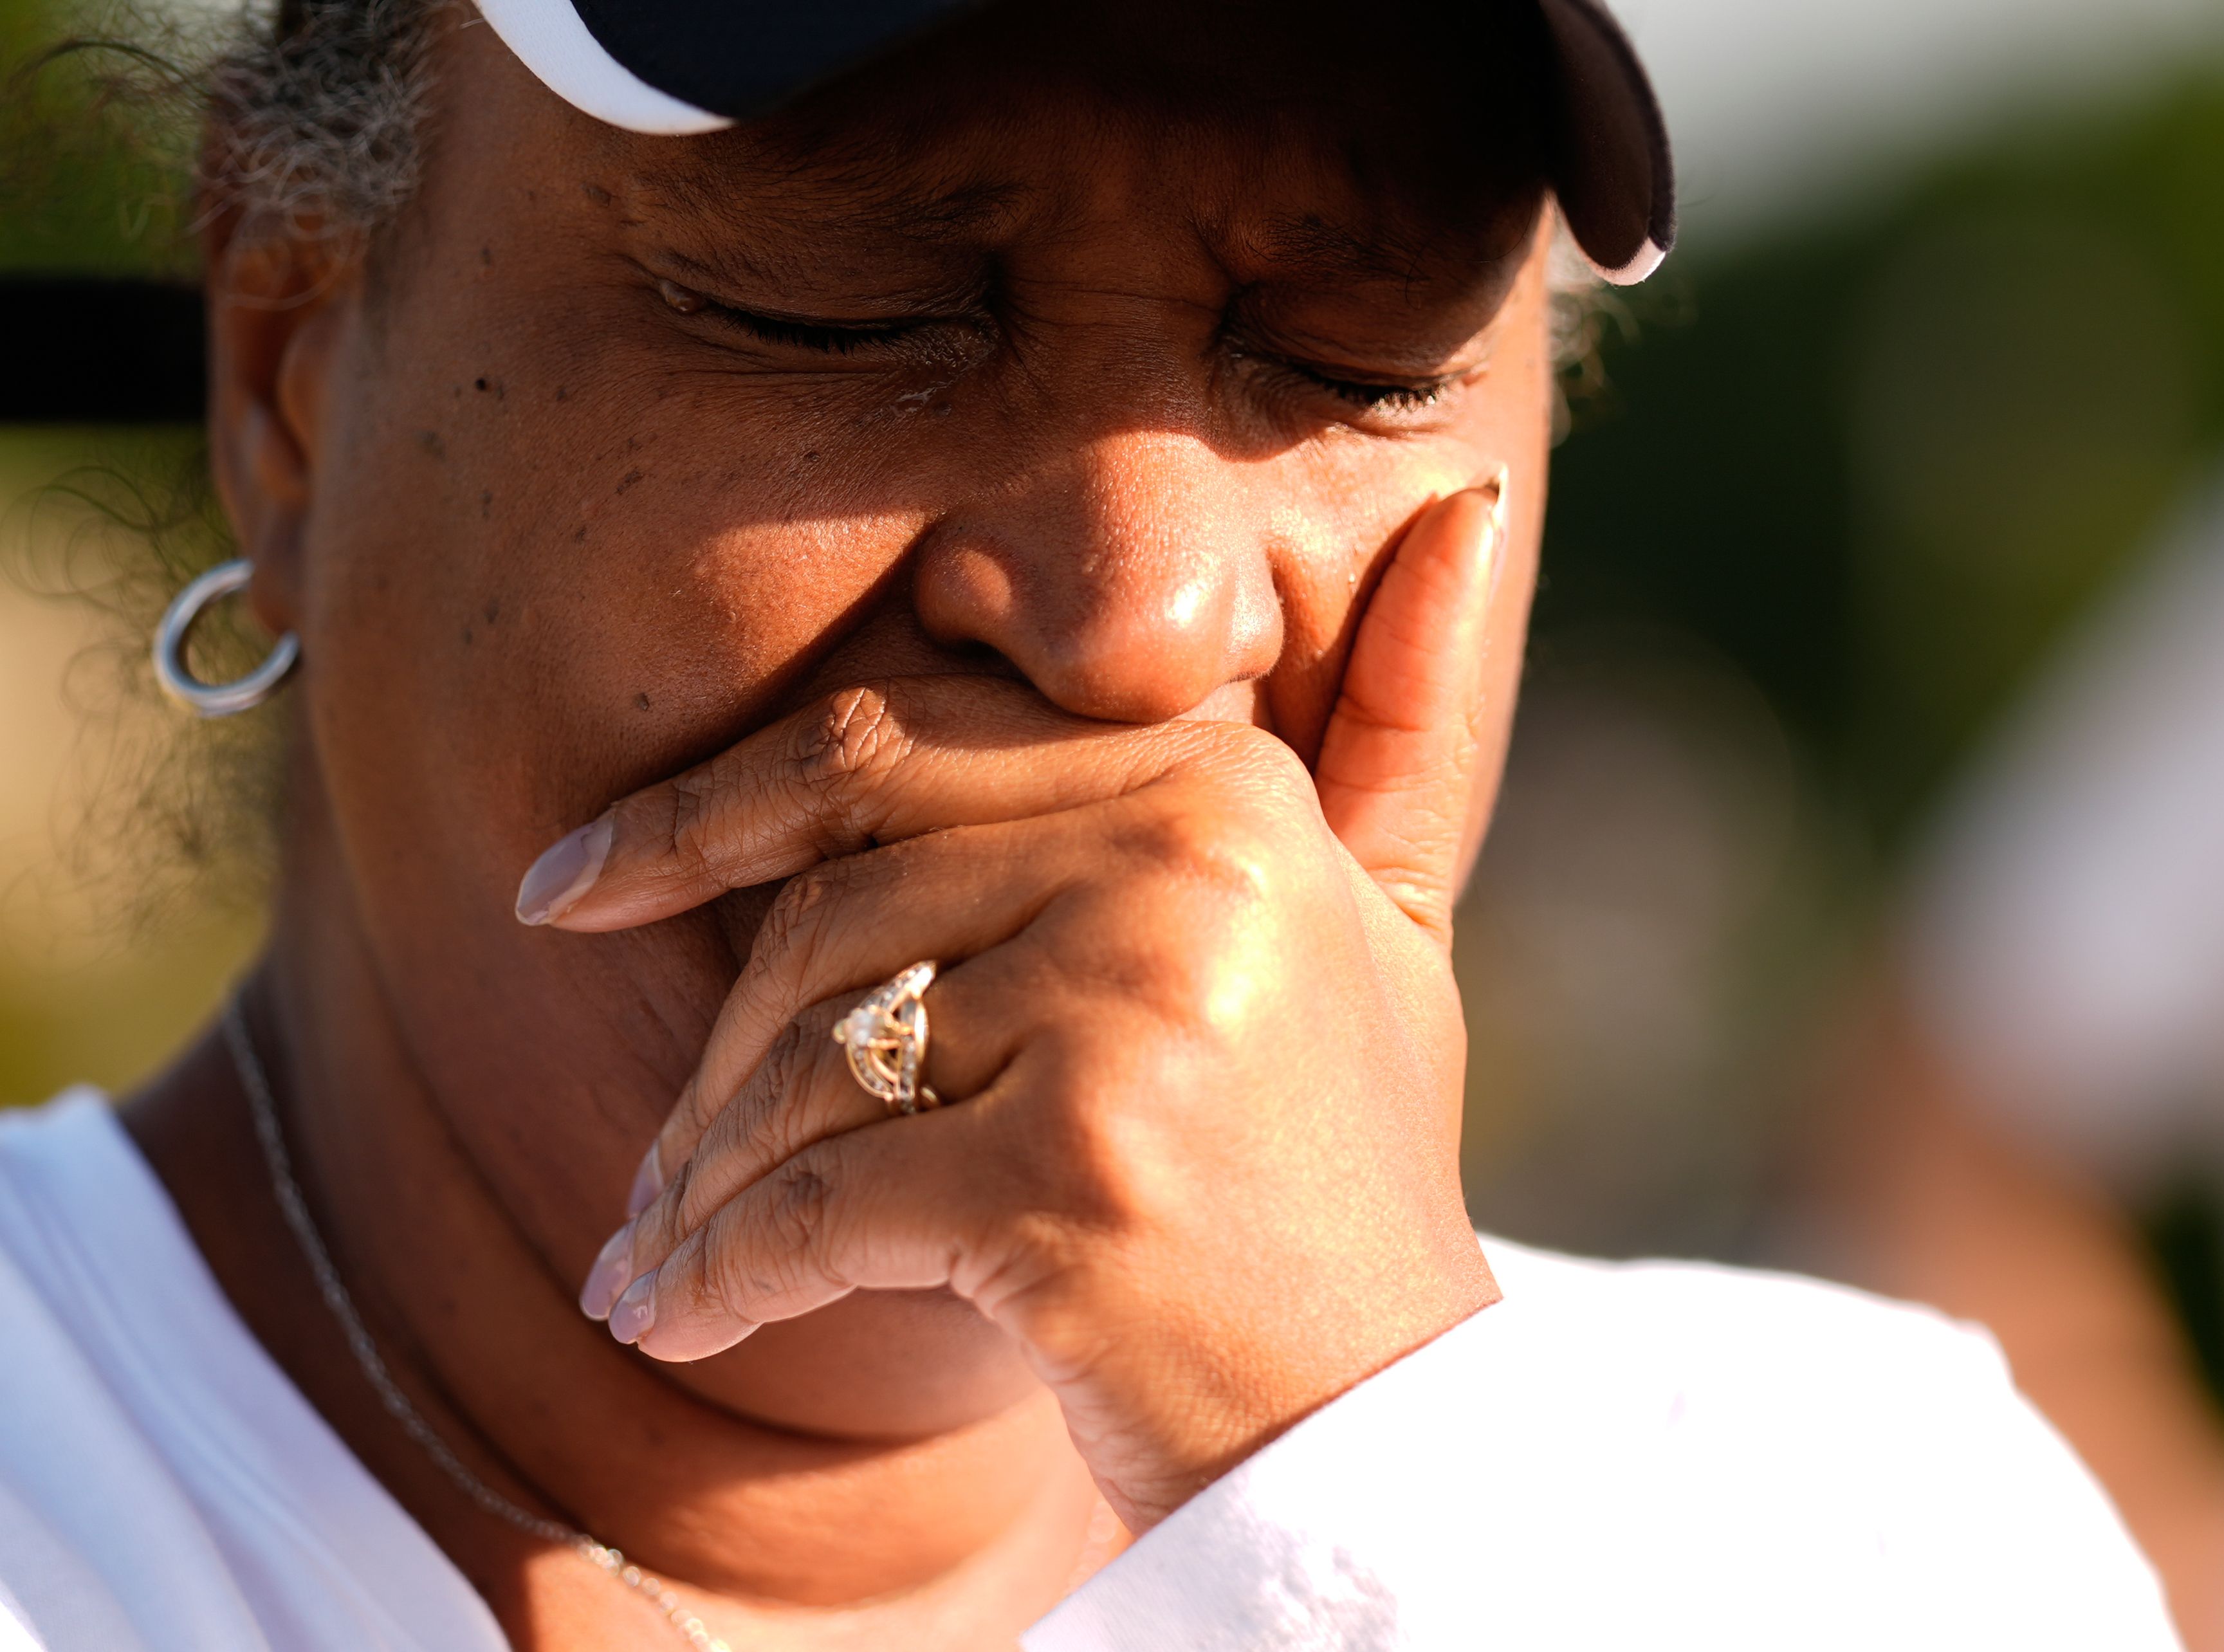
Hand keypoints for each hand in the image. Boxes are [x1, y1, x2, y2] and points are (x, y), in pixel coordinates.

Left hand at [530, 480, 1507, 1530]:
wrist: (1383, 1425)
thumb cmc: (1344, 1170)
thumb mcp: (1390, 929)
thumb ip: (1401, 718)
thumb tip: (1470, 497)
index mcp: (1222, 785)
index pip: (887, 753)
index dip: (699, 815)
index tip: (563, 886)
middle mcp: (1184, 862)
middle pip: (828, 917)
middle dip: (704, 1060)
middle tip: (642, 1177)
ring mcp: (1131, 1008)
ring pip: (810, 1059)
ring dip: (699, 1182)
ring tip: (651, 1263)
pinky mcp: (1072, 1168)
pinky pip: (820, 1199)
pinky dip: (721, 1273)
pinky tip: (677, 1324)